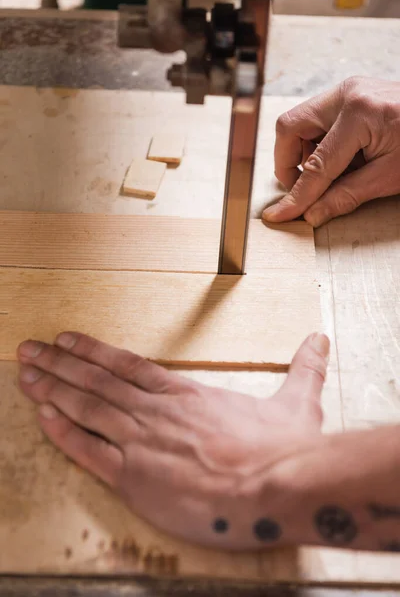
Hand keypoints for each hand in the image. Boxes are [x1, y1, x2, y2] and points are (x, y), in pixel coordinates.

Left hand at [17, 332, 328, 549]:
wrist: (276, 486)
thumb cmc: (282, 450)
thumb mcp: (297, 402)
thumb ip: (303, 369)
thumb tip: (319, 341)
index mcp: (186, 395)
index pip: (128, 364)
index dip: (94, 351)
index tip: (68, 339)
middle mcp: (156, 411)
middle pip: (96, 380)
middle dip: (58, 364)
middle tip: (29, 350)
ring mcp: (142, 441)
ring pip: (86, 407)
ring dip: (52, 389)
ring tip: (26, 374)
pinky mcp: (134, 476)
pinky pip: (88, 450)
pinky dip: (62, 431)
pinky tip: (42, 417)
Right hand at [263, 76, 399, 226]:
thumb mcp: (390, 177)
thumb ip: (346, 196)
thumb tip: (312, 214)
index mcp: (360, 113)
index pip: (315, 165)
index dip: (297, 195)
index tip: (282, 214)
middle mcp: (348, 93)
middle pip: (291, 127)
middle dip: (289, 162)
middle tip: (302, 188)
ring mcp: (350, 90)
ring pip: (301, 122)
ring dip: (305, 154)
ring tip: (333, 174)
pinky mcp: (353, 95)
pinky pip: (319, 120)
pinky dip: (321, 145)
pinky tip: (343, 160)